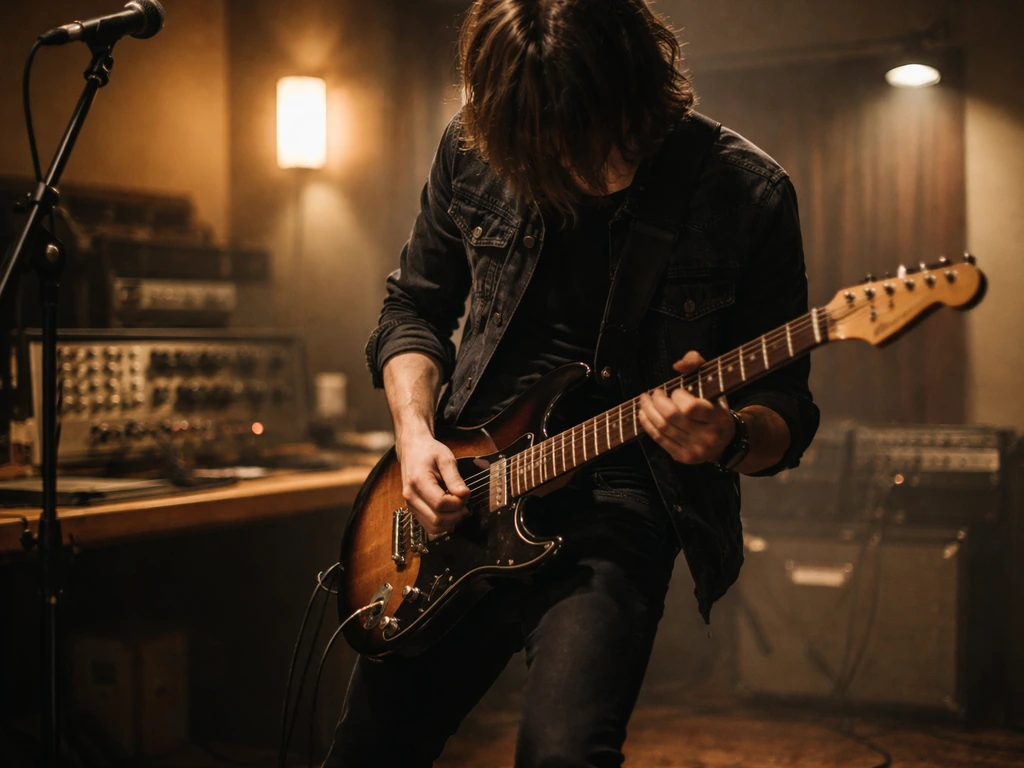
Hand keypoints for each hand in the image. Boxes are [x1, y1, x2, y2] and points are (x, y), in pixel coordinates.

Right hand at [396, 435, 470, 535]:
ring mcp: (410, 504)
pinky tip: (450, 513)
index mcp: (418, 481)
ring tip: (458, 508)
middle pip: (437, 519)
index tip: (465, 494)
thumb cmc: (428, 451)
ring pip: (432, 527)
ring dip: (450, 522)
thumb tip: (464, 495)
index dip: (457, 503)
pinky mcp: (413, 509)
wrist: (412, 449)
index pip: (440, 503)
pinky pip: (428, 526)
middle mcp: (411, 496)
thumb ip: (455, 478)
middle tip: (464, 503)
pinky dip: (442, 524)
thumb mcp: (445, 458)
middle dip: (456, 515)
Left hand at [638, 350, 735, 464]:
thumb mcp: (713, 381)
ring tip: (644, 400)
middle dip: (656, 401)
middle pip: (671, 417)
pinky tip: (643, 414)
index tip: (675, 391)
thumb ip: (696, 364)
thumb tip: (677, 366)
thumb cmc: (715, 405)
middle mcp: (709, 437)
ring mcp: (696, 450)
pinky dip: (647, 425)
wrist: (726, 441)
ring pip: (663, 428)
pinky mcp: (684, 457)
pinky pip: (660, 439)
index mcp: (719, 418)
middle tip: (652, 393)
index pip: (690, 408)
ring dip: (648, 411)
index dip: (677, 396)